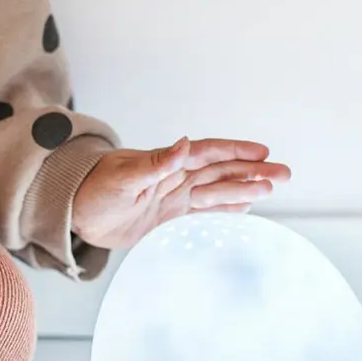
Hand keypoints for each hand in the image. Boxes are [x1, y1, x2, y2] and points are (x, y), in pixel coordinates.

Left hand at [72, 138, 291, 249]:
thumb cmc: (95, 189)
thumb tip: (184, 143)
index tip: (263, 154)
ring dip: (246, 189)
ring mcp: (176, 197)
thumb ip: (156, 163)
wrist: (77, 212)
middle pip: (223, 172)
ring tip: (273, 188)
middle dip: (254, 172)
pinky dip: (226, 209)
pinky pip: (205, 212)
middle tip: (284, 174)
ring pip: (219, 191)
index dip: (237, 153)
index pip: (210, 154)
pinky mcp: (171, 217)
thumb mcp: (124, 176)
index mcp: (169, 162)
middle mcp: (178, 177)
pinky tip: (247, 207)